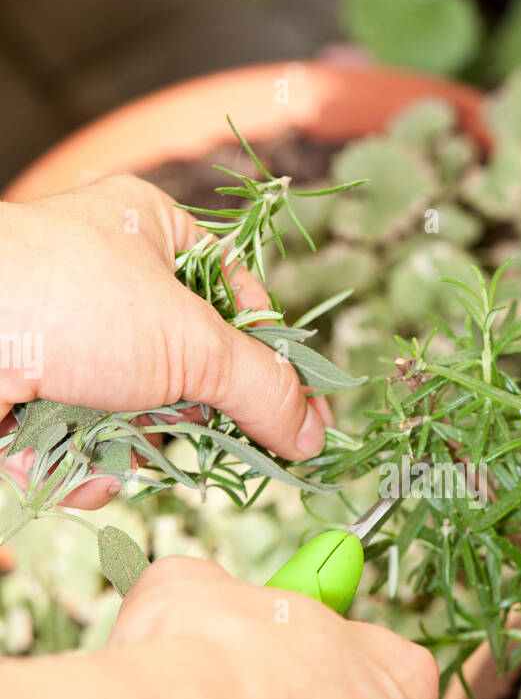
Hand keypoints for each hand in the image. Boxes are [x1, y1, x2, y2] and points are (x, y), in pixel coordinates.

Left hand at [0, 174, 326, 507]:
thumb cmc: (71, 301)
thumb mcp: (192, 343)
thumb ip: (263, 389)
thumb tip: (313, 433)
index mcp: (153, 232)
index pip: (241, 300)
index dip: (273, 364)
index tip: (302, 422)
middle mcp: (108, 280)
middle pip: (187, 371)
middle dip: (187, 419)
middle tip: (199, 443)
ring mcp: (65, 337)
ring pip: (133, 416)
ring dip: (128, 450)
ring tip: (113, 453)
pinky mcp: (29, 388)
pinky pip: (81, 440)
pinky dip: (79, 465)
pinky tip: (70, 467)